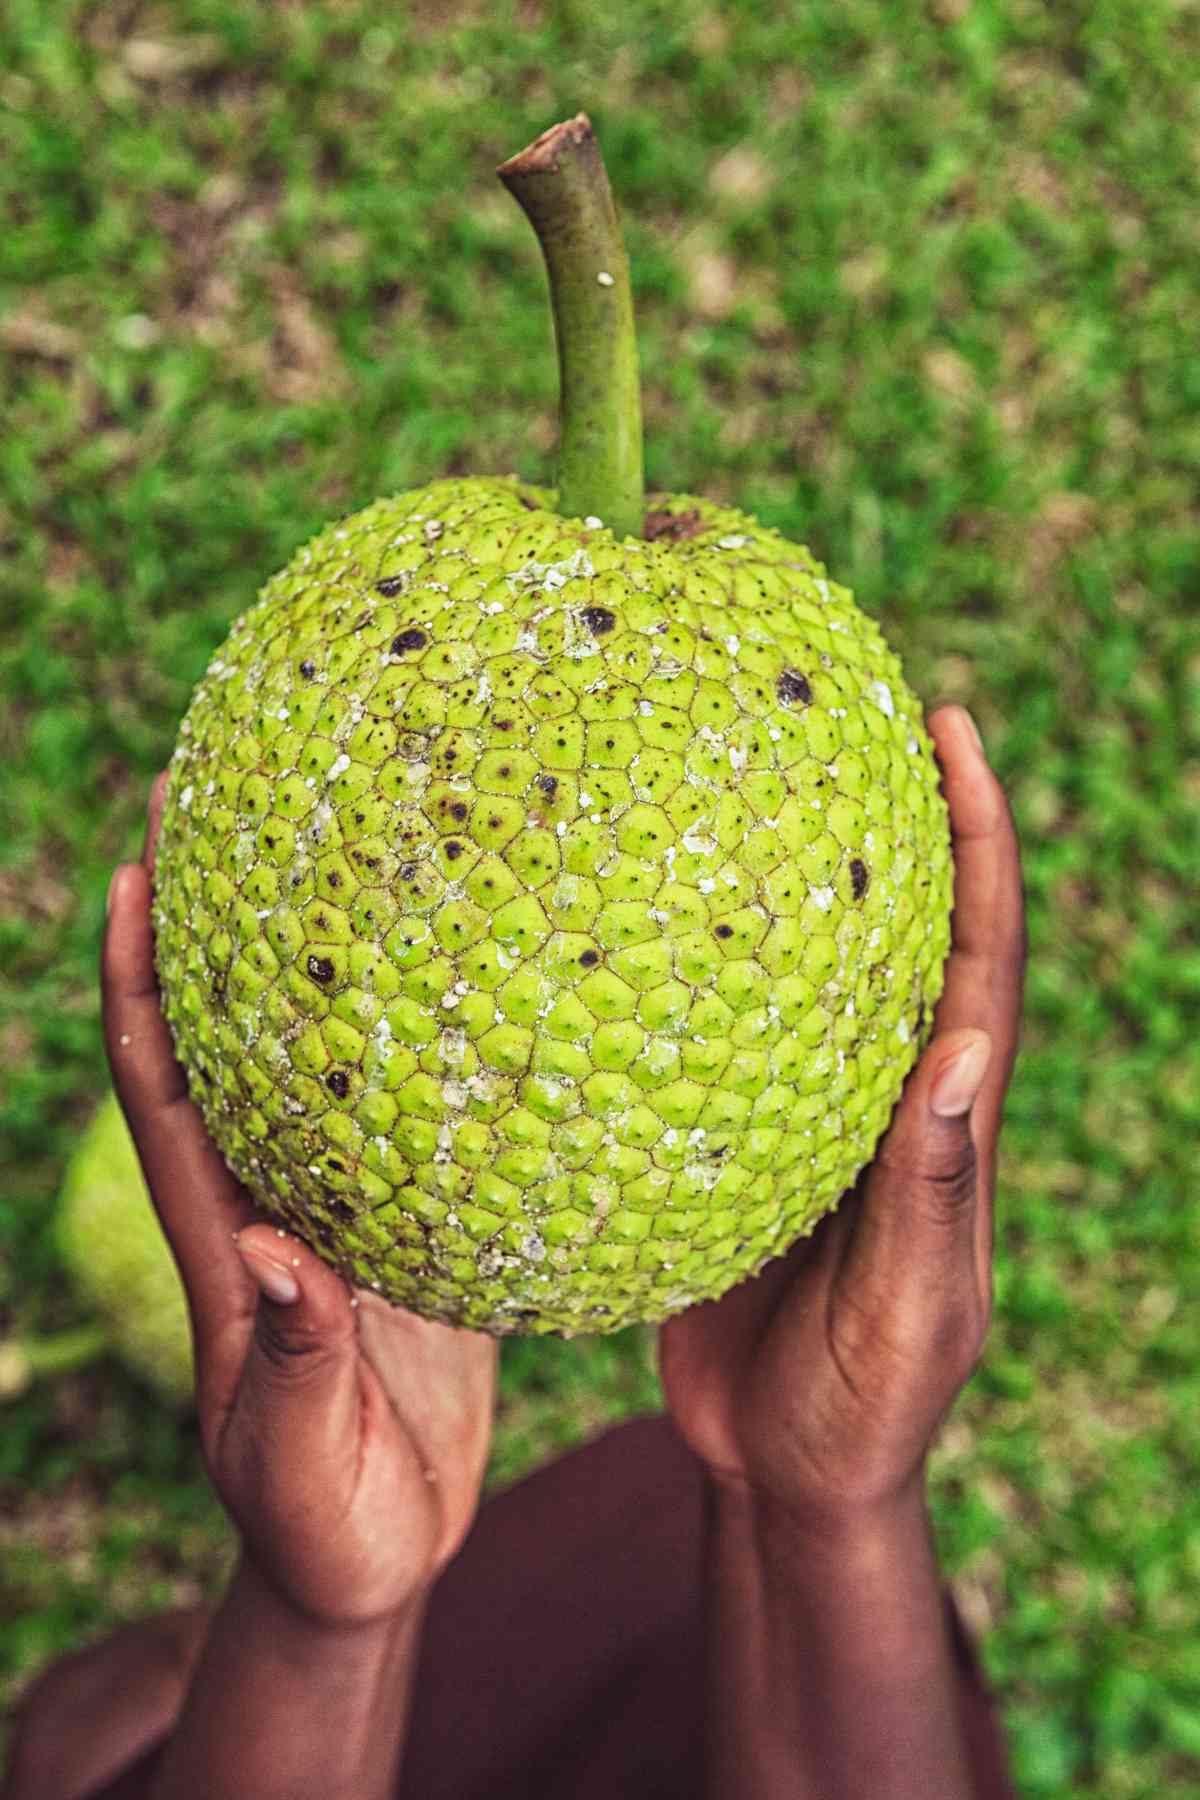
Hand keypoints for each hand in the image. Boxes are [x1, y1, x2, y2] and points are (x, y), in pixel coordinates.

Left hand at [102, 776, 496, 1630]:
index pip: (162, 1085)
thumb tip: (276, 1259)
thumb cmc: (324, 1526)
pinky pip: (400, 1111)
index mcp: (224, 1240)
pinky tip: (467, 978)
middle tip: (231, 798)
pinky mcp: (400, 1230)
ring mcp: (333, 1207)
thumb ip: (292, 1368)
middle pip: (225, 1030)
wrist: (376, 1556)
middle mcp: (270, 1197)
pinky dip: (415, 1036)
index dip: (137, 977)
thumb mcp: (300, 1466)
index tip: (134, 866)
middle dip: (212, 918)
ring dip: (312, 957)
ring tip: (351, 850)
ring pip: (312, 1055)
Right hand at [659, 705, 1024, 1525]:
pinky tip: (634, 921)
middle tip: (854, 704)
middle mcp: (889, 1098)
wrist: (788, 1477)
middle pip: (907, 931)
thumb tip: (968, 1050)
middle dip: (899, 817)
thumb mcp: (908, 1313)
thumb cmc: (866, 1411)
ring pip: (815, 970)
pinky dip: (700, 968)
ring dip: (798, 876)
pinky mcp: (743, 1144)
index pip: (979, 958)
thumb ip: (929, 1192)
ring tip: (746, 774)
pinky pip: (725, 1034)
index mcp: (948, 1126)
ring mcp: (814, 1115)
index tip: (957, 733)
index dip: (979, 845)